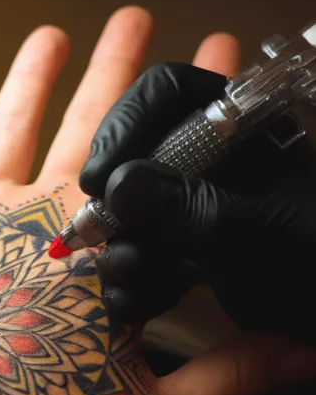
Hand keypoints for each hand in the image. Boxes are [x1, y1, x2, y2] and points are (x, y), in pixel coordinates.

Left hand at [0, 11, 315, 394]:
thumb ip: (230, 380)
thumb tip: (307, 352)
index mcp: (103, 255)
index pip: (165, 165)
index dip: (198, 110)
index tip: (217, 54)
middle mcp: (38, 217)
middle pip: (89, 125)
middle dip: (120, 67)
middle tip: (136, 18)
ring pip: (8, 127)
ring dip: (34, 75)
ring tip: (52, 34)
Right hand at [79, 59, 315, 343]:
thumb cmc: (314, 269)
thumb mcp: (249, 234)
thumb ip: (183, 207)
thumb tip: (115, 188)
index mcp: (243, 127)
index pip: (168, 92)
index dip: (125, 126)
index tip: (100, 180)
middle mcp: (216, 159)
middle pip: (135, 154)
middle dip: (118, 204)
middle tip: (103, 237)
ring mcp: (201, 208)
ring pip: (133, 212)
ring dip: (124, 251)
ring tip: (137, 280)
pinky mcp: (193, 255)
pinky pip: (145, 254)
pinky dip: (136, 282)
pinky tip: (140, 302)